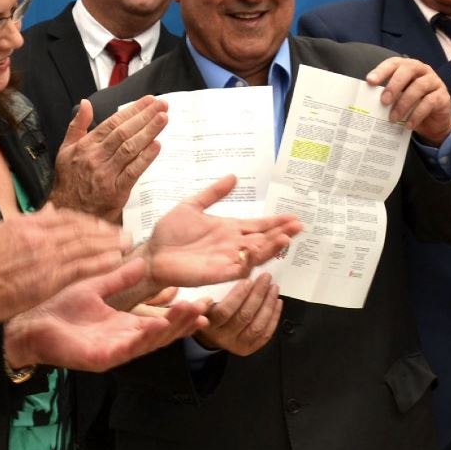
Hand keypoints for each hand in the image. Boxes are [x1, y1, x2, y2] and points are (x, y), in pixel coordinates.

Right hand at [0, 211, 129, 327]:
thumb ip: (27, 221)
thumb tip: (48, 211)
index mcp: (28, 224)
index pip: (66, 217)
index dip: (87, 221)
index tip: (100, 225)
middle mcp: (41, 237)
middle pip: (81, 230)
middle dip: (105, 231)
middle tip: (123, 232)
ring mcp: (46, 259)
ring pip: (85, 247)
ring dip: (109, 245)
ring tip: (126, 244)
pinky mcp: (49, 280)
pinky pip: (81, 269)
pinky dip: (100, 263)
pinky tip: (115, 261)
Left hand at [2, 258, 209, 371]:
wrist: (28, 322)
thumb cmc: (58, 306)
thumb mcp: (96, 286)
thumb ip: (120, 278)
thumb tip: (144, 262)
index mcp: (122, 324)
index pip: (158, 320)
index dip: (179, 313)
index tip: (200, 301)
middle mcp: (123, 339)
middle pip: (162, 334)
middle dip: (184, 322)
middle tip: (205, 309)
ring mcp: (114, 350)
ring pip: (151, 343)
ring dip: (172, 329)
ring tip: (192, 316)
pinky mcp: (102, 358)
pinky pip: (130, 349)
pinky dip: (147, 339)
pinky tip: (160, 327)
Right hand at [50, 97, 167, 220]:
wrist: (67, 214)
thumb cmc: (68, 182)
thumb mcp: (65, 151)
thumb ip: (77, 126)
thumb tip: (85, 104)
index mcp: (85, 146)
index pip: (113, 122)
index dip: (133, 110)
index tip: (149, 101)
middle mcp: (95, 157)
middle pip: (124, 132)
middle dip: (145, 116)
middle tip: (162, 105)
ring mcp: (105, 174)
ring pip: (130, 148)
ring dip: (148, 132)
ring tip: (163, 119)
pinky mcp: (115, 192)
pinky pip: (132, 171)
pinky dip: (145, 158)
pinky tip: (157, 146)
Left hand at [143, 176, 301, 288]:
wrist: (152, 253)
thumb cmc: (170, 233)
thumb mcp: (192, 205)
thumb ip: (213, 193)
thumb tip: (234, 176)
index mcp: (228, 229)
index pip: (258, 225)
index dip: (275, 222)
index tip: (293, 216)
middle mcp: (232, 245)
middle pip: (263, 239)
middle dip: (280, 233)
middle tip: (298, 225)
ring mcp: (227, 259)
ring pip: (256, 254)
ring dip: (271, 246)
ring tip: (286, 237)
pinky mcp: (217, 273)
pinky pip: (239, 269)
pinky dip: (250, 262)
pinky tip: (259, 252)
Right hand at [192, 275, 281, 355]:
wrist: (212, 335)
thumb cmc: (209, 312)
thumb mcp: (203, 303)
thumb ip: (210, 295)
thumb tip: (224, 284)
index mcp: (209, 324)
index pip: (224, 311)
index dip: (238, 296)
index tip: (248, 280)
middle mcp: (223, 337)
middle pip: (244, 317)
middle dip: (258, 295)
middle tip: (266, 278)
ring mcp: (238, 345)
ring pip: (257, 326)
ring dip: (268, 305)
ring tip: (274, 288)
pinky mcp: (249, 348)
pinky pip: (265, 335)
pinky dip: (274, 317)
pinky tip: (277, 302)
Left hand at [365, 56, 450, 144]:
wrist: (433, 121)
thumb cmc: (411, 105)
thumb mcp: (398, 99)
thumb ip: (387, 96)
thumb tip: (367, 103)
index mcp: (408, 67)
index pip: (394, 63)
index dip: (382, 70)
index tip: (370, 81)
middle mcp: (423, 70)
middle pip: (408, 70)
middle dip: (394, 85)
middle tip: (384, 101)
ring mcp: (435, 82)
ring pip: (419, 87)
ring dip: (404, 103)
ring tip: (393, 118)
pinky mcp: (443, 97)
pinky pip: (429, 102)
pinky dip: (416, 114)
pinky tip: (408, 125)